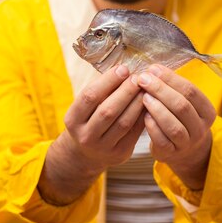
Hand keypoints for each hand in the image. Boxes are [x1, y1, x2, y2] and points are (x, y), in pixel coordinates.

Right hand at [38, 65, 145, 204]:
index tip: (122, 68)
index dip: (107, 81)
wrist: (86, 154)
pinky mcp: (119, 154)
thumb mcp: (83, 108)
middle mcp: (85, 136)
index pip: (89, 96)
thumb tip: (123, 71)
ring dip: (137, 102)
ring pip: (124, 122)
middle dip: (125, 91)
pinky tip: (148, 103)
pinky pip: (134, 132)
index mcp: (72, 120)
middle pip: (108, 110)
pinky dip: (142, 116)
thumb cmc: (87, 121)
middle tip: (138, 77)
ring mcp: (102, 148)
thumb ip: (100, 92)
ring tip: (145, 88)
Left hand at [137, 64, 215, 189]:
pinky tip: (142, 115)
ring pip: (173, 125)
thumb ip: (171, 87)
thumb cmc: (179, 119)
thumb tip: (152, 69)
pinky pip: (161, 139)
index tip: (152, 68)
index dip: (171, 78)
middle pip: (182, 106)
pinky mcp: (171, 153)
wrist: (184, 150)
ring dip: (156, 108)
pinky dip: (151, 126)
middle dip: (160, 90)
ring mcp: (187, 143)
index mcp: (207, 111)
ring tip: (143, 96)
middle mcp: (200, 128)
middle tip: (142, 79)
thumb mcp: (182, 102)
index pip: (191, 91)